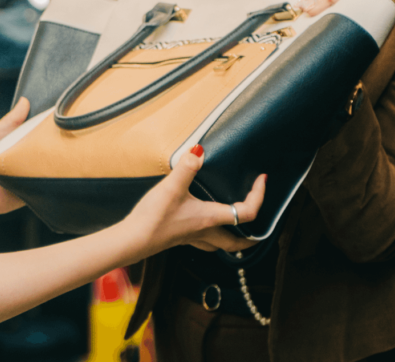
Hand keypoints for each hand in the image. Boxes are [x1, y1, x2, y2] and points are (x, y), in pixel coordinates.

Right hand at [125, 147, 266, 256]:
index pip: (247, 212)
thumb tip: (199, 150)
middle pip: (237, 242)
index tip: (261, 180)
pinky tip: (201, 227)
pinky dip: (210, 236)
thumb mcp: (171, 187)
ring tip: (235, 229)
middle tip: (260, 226)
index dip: (259, 196)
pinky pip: (202, 241)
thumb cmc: (154, 218)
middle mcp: (205, 230)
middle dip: (252, 236)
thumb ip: (186, 167)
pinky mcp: (179, 238)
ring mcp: (191, 237)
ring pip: (220, 244)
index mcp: (210, 217)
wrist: (133, 240)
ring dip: (232, 239)